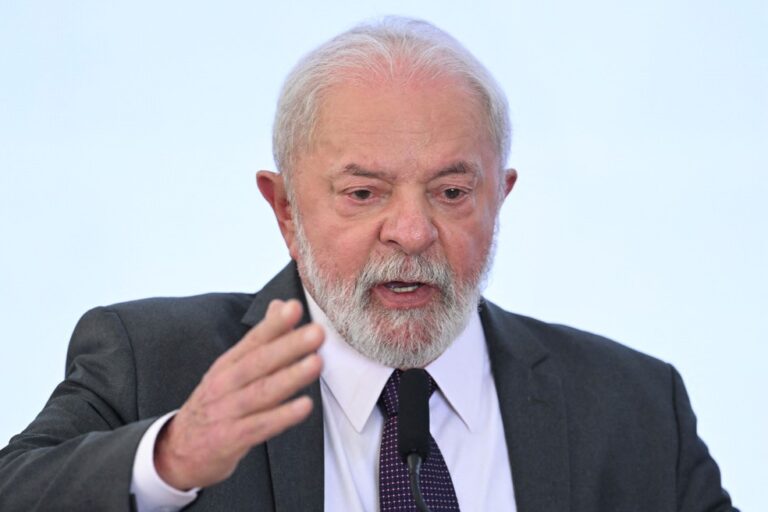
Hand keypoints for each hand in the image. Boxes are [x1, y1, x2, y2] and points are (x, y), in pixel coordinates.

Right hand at [154, 299, 322, 489]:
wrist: (179, 450)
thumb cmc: (216, 403)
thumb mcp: (231, 369)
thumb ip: (261, 338)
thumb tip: (281, 304)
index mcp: (228, 364)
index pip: (253, 340)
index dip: (274, 324)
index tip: (295, 308)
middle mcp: (225, 384)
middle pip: (259, 362)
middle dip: (289, 346)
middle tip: (317, 332)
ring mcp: (226, 411)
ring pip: (262, 392)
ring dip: (290, 377)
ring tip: (316, 363)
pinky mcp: (230, 438)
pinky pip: (259, 426)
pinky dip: (282, 416)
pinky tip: (304, 406)